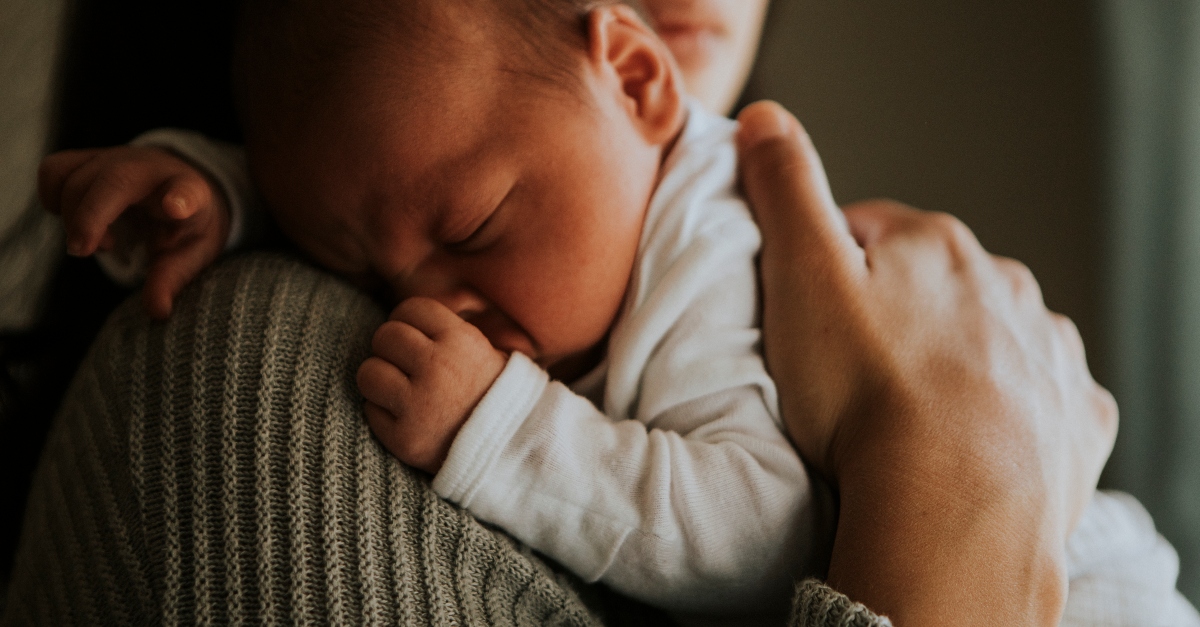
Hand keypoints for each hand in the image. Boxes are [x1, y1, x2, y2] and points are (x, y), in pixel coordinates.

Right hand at [39, 146, 230, 318]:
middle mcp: (150, 170)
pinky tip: (75, 220)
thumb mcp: (190, 253)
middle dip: (90, 216)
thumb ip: (172, 279)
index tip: (177, 208)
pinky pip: (54, 171)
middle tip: (84, 251)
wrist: (177, 186)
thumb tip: (157, 311)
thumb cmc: (185, 223)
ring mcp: (116, 159)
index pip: (189, 191)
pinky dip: (53, 198)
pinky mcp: (88, 159)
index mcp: (189, 192)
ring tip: (100, 242)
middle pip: (114, 180)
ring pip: (75, 177)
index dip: (182, 198)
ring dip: (73, 215)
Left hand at [357, 297, 507, 472]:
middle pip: (385, 336)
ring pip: (368, 372)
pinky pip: (370, 411)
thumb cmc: (497, 397)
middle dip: (391, 349)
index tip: (414, 337)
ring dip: (379, 379)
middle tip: (404, 365)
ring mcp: (419, 405)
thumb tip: (410, 319)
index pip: (410, 309)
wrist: (514, 451)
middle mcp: (437, 367)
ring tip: (398, 390)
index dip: (408, 321)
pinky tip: (405, 417)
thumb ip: (450, 332)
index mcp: (461, 341)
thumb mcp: (488, 352)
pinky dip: (382, 414)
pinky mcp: (404, 438)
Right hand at [736, 101, 1116, 623]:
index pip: (869, 230)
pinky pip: (1037, 398)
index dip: (827, 269)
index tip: (805, 317)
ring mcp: (1048, 352)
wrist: (952, 504)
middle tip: (849, 372)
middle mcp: (1005, 285)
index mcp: (937, 244)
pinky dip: (1006, 410)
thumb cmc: (866, 391)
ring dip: (952, 358)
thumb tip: (765, 118)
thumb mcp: (801, 273)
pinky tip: (968, 440)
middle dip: (895, 312)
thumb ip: (784, 189)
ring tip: (904, 413)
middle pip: (933, 284)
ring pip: (988, 337)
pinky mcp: (1073, 418)